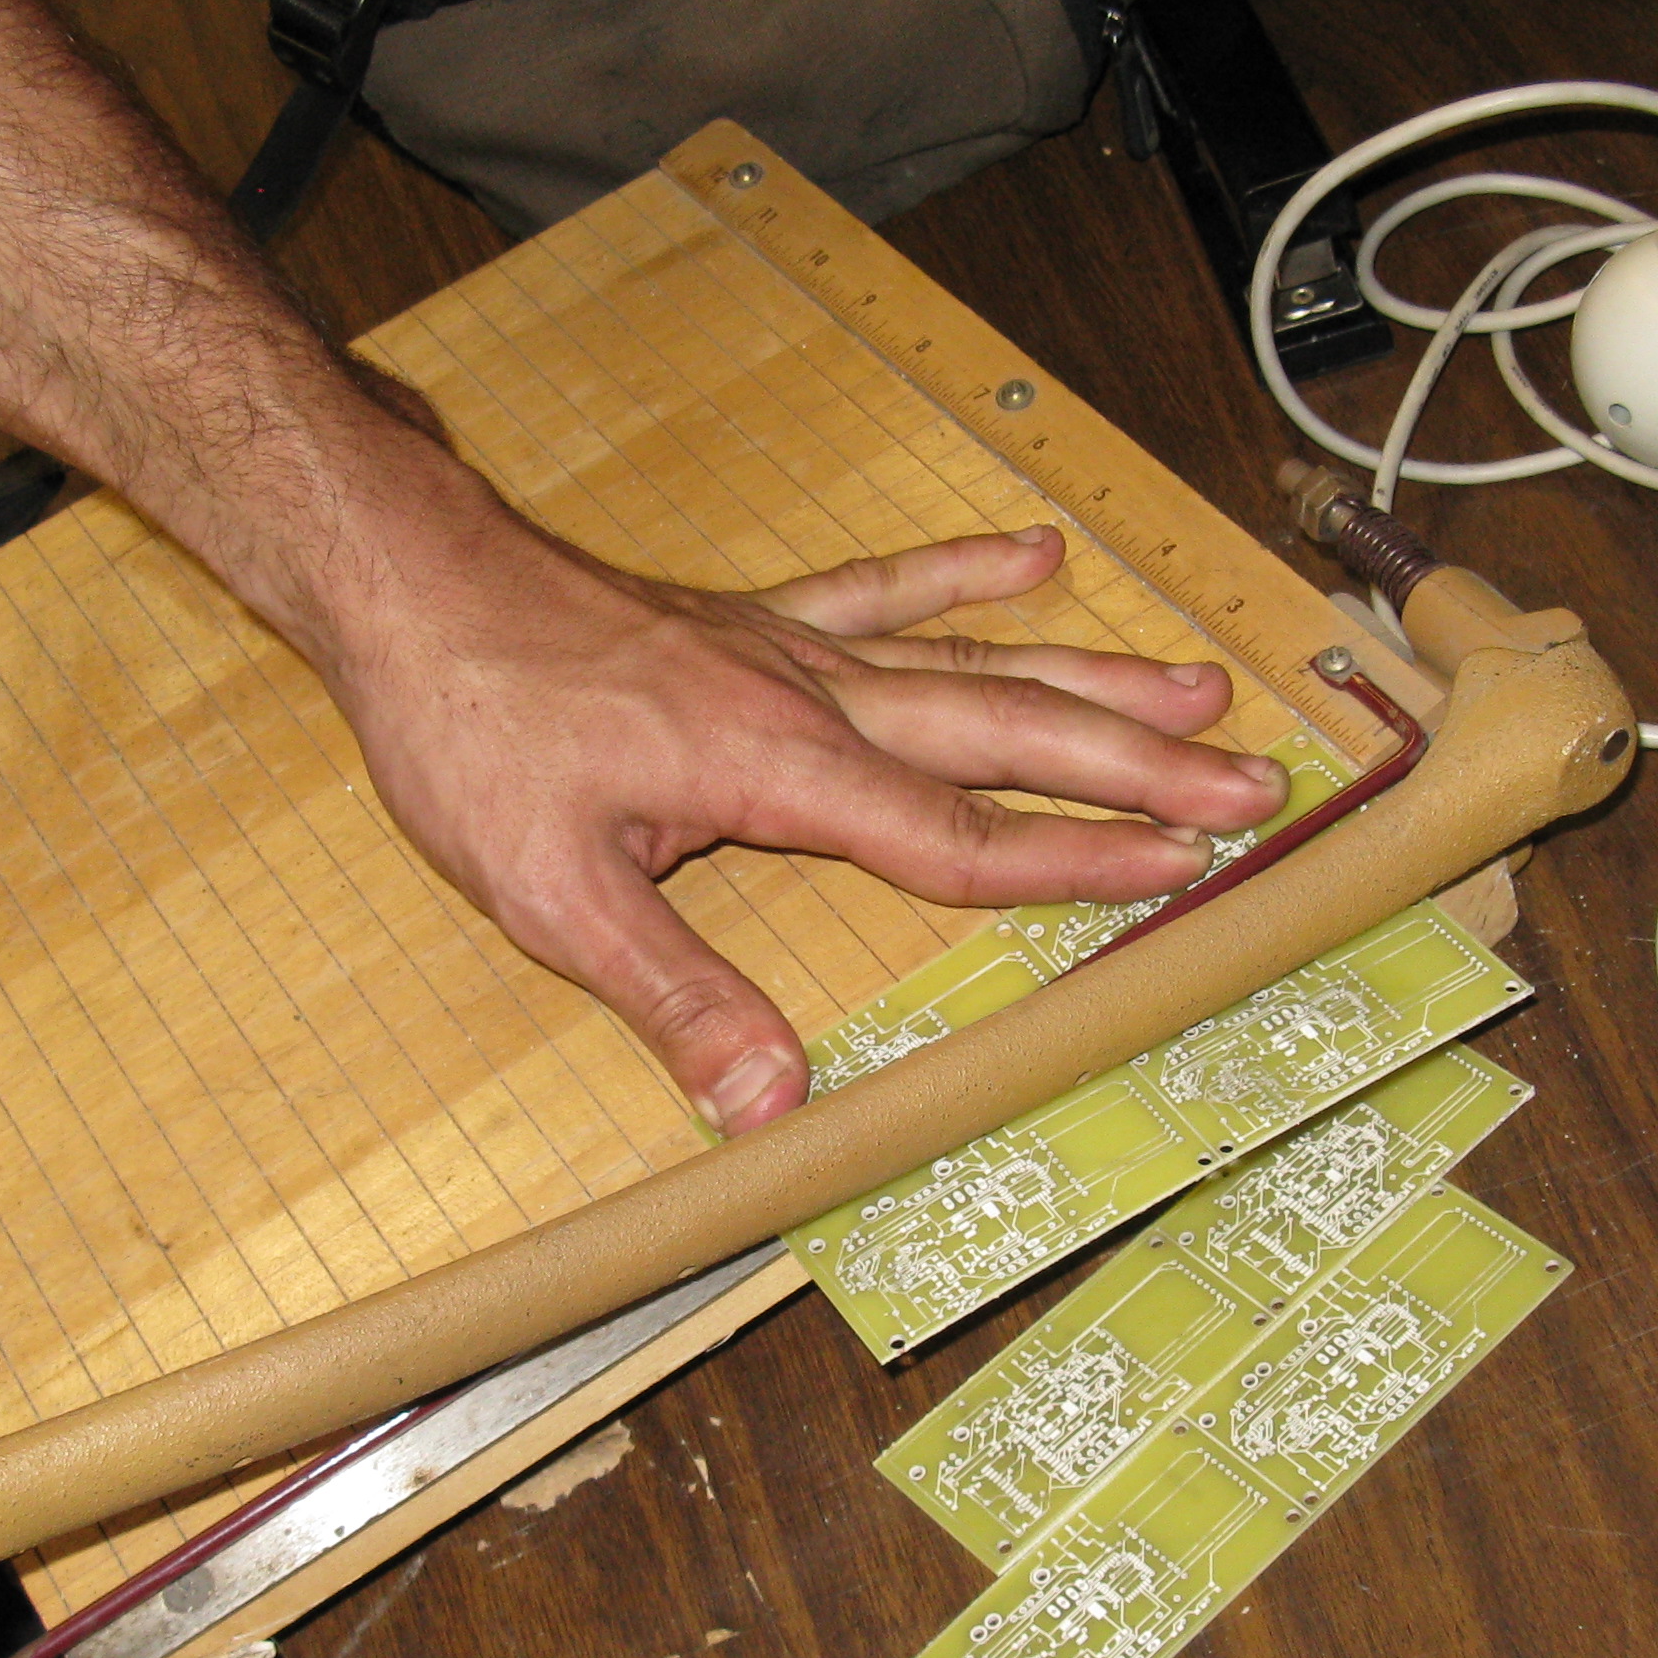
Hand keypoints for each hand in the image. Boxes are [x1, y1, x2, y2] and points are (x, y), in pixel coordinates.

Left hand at [323, 497, 1288, 1132]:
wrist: (407, 583)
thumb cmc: (469, 734)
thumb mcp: (552, 897)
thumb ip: (673, 998)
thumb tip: (772, 1106)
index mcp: (777, 770)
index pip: (955, 837)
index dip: (1072, 865)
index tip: (1180, 876)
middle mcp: (810, 698)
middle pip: (1004, 738)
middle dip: (1133, 769)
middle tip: (1250, 783)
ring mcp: (791, 647)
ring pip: (971, 664)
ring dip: (1090, 680)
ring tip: (1200, 686)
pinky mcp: (754, 619)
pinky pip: (881, 587)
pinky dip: (963, 571)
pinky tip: (1037, 552)